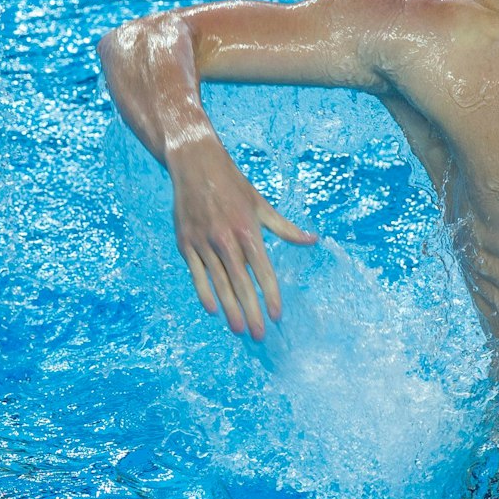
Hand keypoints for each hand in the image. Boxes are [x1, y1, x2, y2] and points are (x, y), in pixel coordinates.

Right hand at [167, 140, 318, 339]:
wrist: (194, 163)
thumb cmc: (232, 184)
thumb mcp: (260, 203)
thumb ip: (285, 228)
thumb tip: (313, 241)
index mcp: (248, 230)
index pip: (263, 271)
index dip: (270, 295)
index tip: (276, 316)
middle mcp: (225, 239)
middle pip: (241, 283)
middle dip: (251, 311)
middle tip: (258, 334)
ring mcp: (203, 242)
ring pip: (219, 283)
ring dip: (229, 309)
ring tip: (239, 329)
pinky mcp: (186, 243)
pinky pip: (196, 274)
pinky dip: (204, 292)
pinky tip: (212, 310)